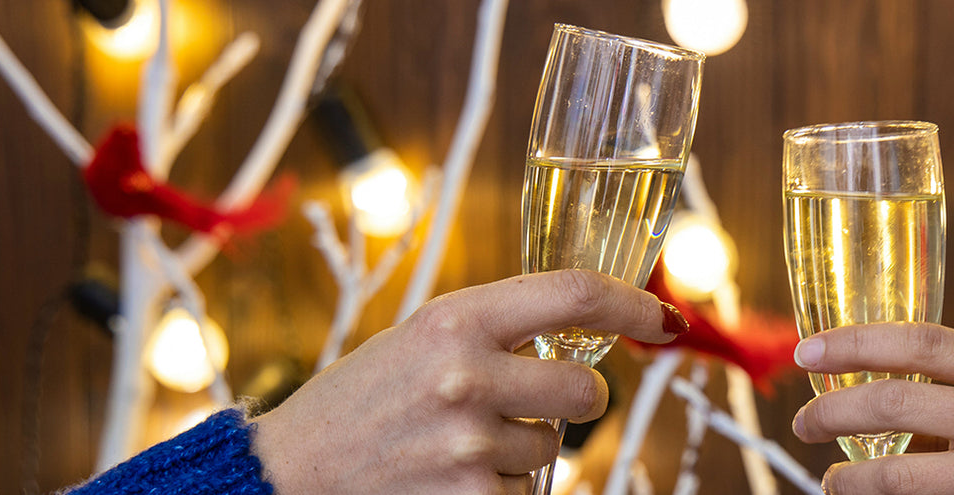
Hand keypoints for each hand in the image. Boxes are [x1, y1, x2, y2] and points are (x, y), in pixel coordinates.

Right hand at [250, 270, 688, 493]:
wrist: (286, 473)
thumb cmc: (358, 403)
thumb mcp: (420, 341)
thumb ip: (495, 332)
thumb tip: (588, 331)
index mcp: (454, 320)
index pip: (575, 294)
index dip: (634, 304)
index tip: (667, 318)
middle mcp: (465, 376)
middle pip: (586, 388)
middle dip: (571, 401)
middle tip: (528, 403)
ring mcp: (468, 445)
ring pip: (552, 450)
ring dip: (520, 452)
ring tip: (454, 447)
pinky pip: (524, 494)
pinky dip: (496, 491)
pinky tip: (447, 479)